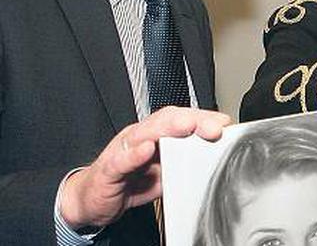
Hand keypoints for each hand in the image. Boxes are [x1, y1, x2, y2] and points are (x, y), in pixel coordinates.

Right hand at [58, 107, 230, 228]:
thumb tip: (216, 156)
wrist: (91, 199)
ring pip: (144, 133)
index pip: (181, 119)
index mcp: (155, 135)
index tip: (224, 123)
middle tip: (213, 126)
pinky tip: (146, 150)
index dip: (202, 118)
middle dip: (192, 120)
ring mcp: (122, 151)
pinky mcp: (107, 170)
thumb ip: (186, 161)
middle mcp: (139, 137)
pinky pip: (120, 160)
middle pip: (166, 121)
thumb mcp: (165, 172)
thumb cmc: (129, 181)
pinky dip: (133, 154)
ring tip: (187, 126)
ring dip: (167, 128)